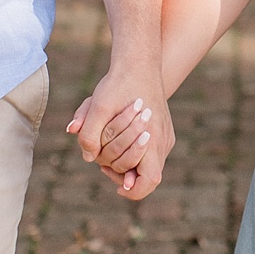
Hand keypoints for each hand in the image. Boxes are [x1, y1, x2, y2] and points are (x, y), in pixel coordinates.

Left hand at [66, 72, 173, 199]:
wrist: (138, 63)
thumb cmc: (119, 85)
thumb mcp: (98, 107)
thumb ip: (89, 135)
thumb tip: (88, 158)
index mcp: (153, 139)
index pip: (149, 182)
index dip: (133, 190)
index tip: (118, 187)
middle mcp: (164, 142)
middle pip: (145, 176)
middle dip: (121, 172)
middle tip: (102, 163)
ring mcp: (166, 136)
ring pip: (147, 163)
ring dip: (125, 160)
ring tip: (107, 149)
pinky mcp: (163, 130)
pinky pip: (149, 152)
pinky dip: (133, 152)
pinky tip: (117, 139)